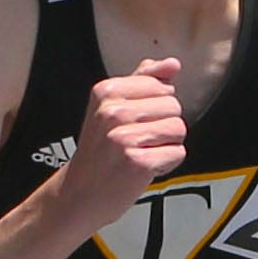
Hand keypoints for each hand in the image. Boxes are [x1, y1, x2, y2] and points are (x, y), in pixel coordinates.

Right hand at [53, 58, 188, 219]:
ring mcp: (123, 138)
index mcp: (106, 91)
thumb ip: (143, 81)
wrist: (79, 194)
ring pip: (178, 129)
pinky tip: (143, 170)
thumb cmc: (100, 152)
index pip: (162, 86)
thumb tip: (173, 63)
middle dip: (163, 127)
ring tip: (141, 155)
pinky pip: (177, 153)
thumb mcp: (112, 108)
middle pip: (174, 106)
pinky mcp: (136, 163)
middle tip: (136, 144)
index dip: (156, 108)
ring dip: (166, 146)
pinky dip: (166, 165)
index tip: (133, 125)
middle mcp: (112, 111)